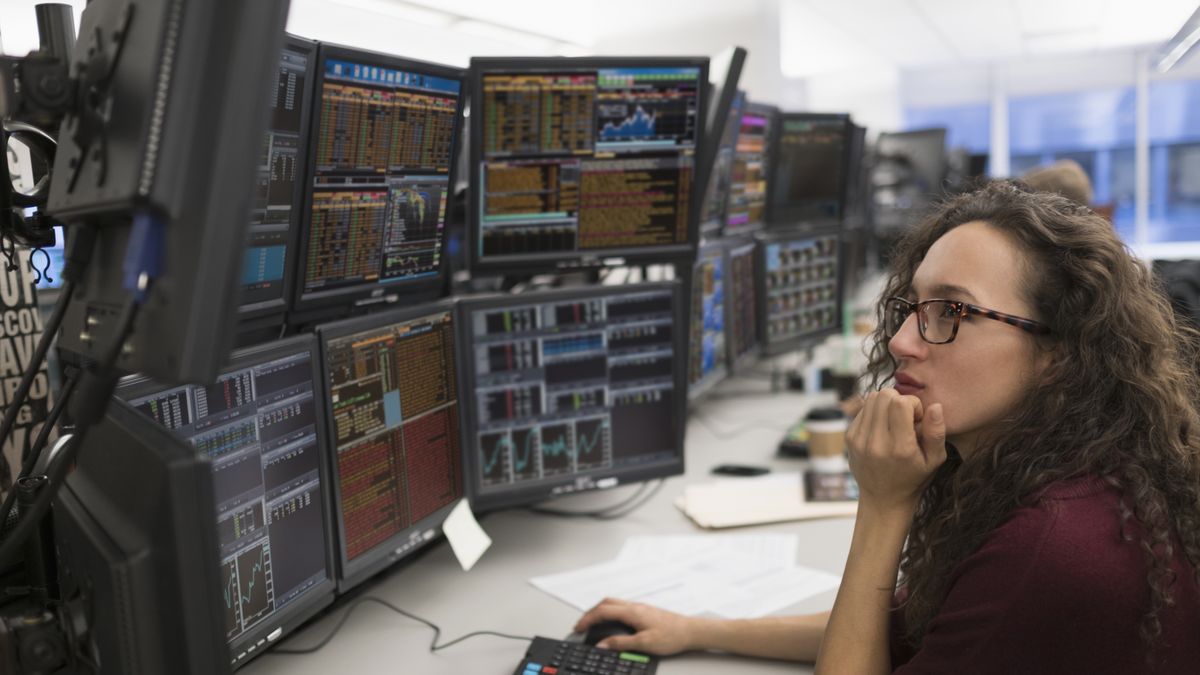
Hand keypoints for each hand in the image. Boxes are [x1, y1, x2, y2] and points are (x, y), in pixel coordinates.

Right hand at [574, 598, 695, 654]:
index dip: (588, 619)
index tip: (578, 628)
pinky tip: (611, 623)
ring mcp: (640, 608)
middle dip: (590, 613)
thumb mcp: (644, 643)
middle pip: (605, 603)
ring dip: (600, 611)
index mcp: (632, 612)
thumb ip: (621, 643)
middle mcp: (634, 606)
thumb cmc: (671, 636)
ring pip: (613, 604)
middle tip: (582, 624)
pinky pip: (621, 607)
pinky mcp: (644, 612)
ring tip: (592, 623)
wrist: (690, 631)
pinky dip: (610, 612)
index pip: (602, 611)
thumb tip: (602, 645)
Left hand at [845, 389, 947, 512]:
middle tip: (905, 419)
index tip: (917, 419)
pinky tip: (883, 428)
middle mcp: (875, 443)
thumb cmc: (914, 478)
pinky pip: (863, 409)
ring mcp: (858, 439)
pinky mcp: (849, 437)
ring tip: (894, 422)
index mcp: (899, 448)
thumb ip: (936, 432)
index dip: (913, 404)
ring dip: (886, 404)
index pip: (900, 403)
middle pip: (884, 395)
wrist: (883, 499)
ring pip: (871, 398)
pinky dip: (875, 412)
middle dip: (899, 400)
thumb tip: (935, 406)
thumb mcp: (935, 460)